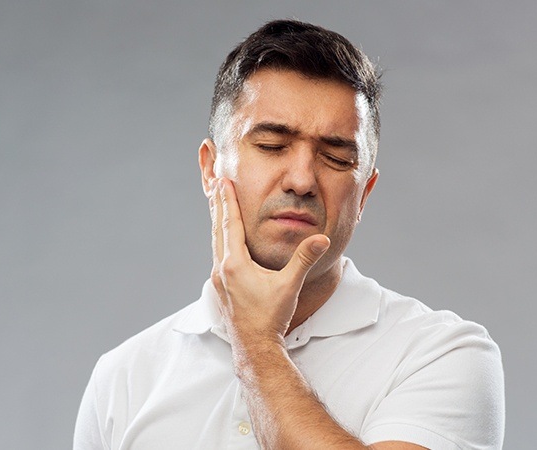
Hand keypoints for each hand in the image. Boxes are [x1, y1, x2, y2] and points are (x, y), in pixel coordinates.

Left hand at [209, 177, 329, 341]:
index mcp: (235, 264)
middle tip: (214, 184)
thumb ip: (304, 259)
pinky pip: (217, 255)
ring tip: (216, 205)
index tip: (223, 182)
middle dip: (217, 205)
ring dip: (217, 221)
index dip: (227, 201)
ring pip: (215, 242)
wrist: (254, 347)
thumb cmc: (270, 317)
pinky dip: (219, 239)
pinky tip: (223, 241)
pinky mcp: (220, 289)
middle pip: (218, 229)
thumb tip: (322, 239)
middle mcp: (222, 269)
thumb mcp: (290, 286)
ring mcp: (218, 280)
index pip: (231, 224)